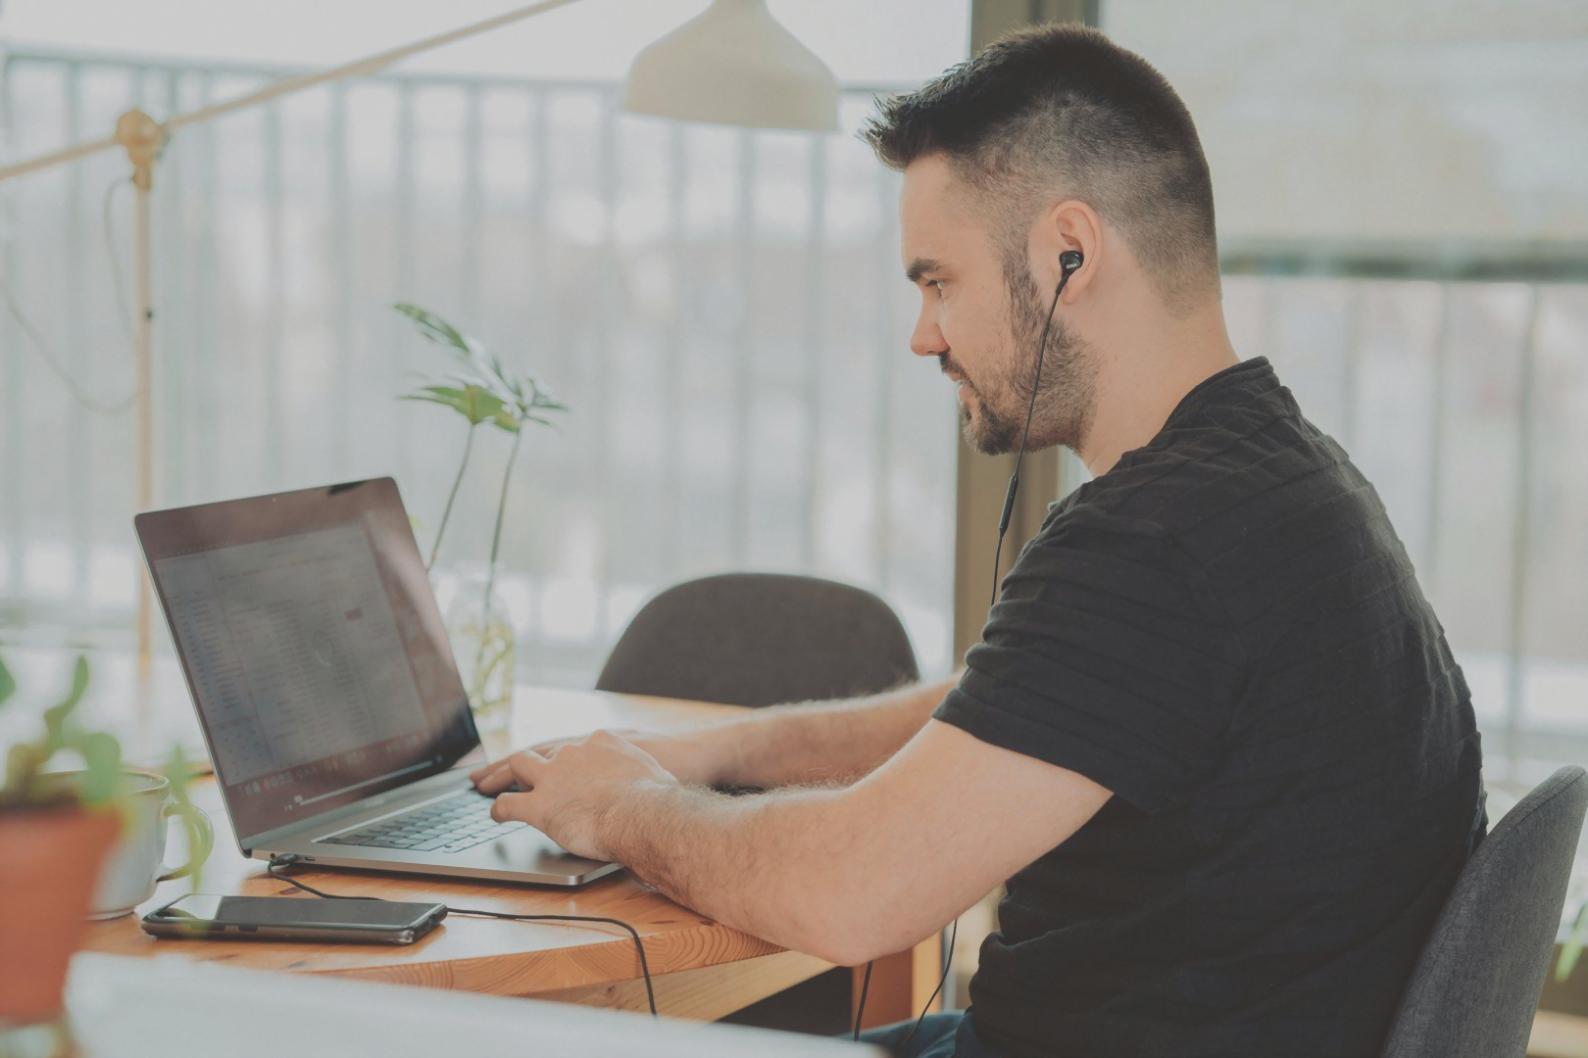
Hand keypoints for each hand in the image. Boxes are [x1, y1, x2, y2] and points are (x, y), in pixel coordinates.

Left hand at [474, 730, 676, 860]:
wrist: (645, 813)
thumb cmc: (659, 799)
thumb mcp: (655, 774)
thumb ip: (643, 777)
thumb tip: (654, 790)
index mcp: (601, 742)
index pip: (573, 748)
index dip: (560, 758)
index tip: (556, 763)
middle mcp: (573, 752)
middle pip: (541, 751)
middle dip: (524, 761)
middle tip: (510, 768)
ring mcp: (553, 776)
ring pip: (518, 766)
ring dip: (502, 775)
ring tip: (488, 784)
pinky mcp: (539, 805)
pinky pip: (509, 804)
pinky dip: (498, 809)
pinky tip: (493, 814)